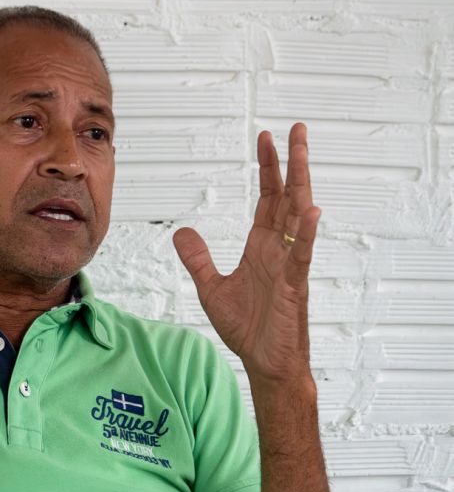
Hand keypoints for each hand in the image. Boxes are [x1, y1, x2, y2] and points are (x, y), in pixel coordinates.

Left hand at [173, 123, 318, 388]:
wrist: (263, 362)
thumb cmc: (247, 328)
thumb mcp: (211, 287)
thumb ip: (197, 258)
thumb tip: (181, 232)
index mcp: (262, 247)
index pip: (267, 199)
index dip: (267, 170)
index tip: (265, 139)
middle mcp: (279, 250)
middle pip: (287, 197)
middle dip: (291, 163)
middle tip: (296, 129)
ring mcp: (289, 266)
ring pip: (298, 217)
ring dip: (301, 184)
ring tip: (303, 152)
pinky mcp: (293, 287)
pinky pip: (300, 256)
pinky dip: (305, 234)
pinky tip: (311, 210)